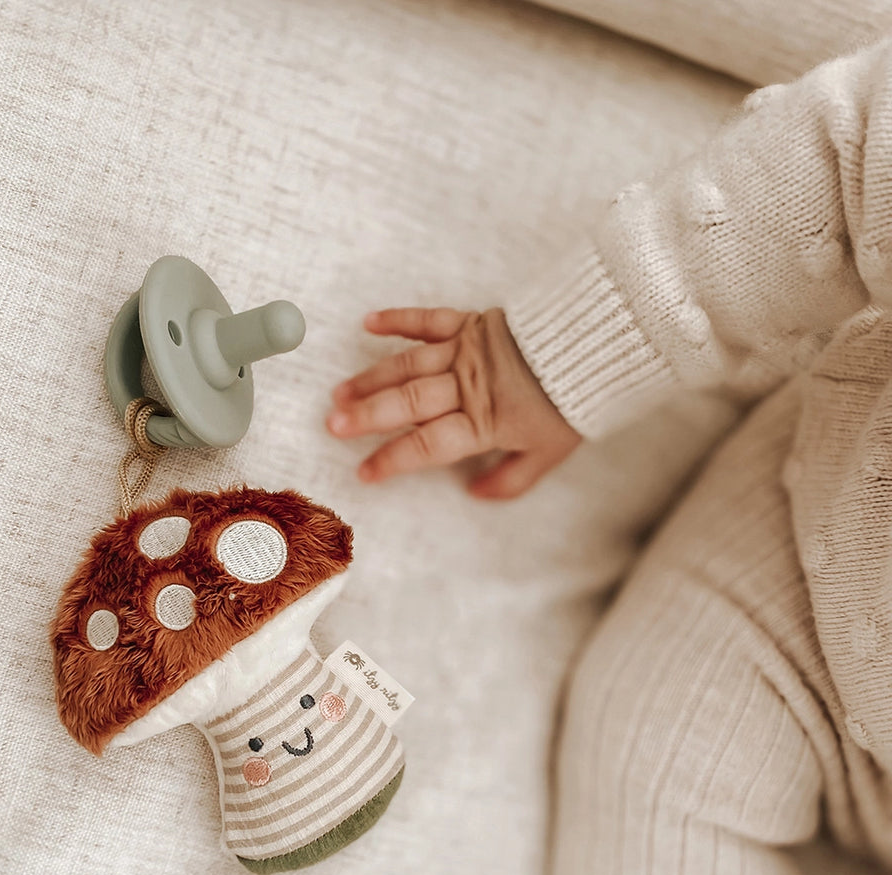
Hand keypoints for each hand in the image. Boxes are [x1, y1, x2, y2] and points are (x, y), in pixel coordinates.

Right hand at [327, 307, 581, 498]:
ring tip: (340, 393)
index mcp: (485, 421)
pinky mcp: (472, 322)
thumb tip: (475, 496)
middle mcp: (468, 385)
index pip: (429, 444)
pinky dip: (399, 320)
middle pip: (409, 403)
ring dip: (371, 378)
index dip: (393, 459)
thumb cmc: (573, 400)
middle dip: (368, 416)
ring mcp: (467, 350)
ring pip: (409, 365)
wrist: (600, 341)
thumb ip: (511, 479)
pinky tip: (368, 324)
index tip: (363, 471)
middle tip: (333, 425)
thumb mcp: (550, 451)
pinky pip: (429, 319)